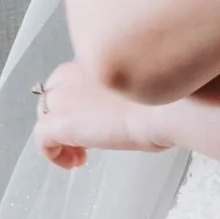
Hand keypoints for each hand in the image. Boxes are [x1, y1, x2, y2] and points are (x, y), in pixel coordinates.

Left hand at [34, 61, 177, 169]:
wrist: (172, 107)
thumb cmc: (177, 95)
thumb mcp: (157, 79)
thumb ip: (141, 84)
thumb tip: (152, 99)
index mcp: (99, 56)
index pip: (74, 74)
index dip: (81, 98)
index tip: (99, 116)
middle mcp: (77, 71)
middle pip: (55, 92)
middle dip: (67, 115)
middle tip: (89, 136)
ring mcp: (66, 97)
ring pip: (46, 114)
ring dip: (62, 135)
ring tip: (82, 154)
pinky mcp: (62, 123)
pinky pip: (42, 139)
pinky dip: (53, 153)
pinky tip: (75, 162)